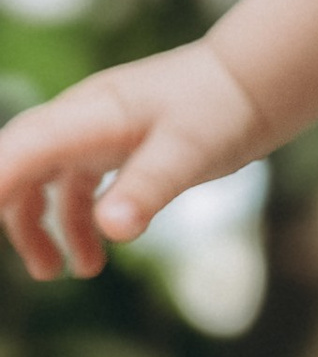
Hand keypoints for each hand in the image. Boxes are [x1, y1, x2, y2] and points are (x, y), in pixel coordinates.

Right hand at [0, 42, 263, 280]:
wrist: (255, 83)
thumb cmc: (220, 110)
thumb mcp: (189, 153)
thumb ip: (148, 188)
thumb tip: (112, 229)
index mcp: (85, 116)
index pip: (18, 151)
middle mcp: (78, 120)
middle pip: (16, 167)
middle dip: (7, 212)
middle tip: (34, 267)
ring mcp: (92, 133)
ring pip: (43, 182)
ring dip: (41, 228)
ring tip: (62, 273)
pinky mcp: (112, 148)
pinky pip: (76, 187)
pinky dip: (77, 222)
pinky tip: (94, 257)